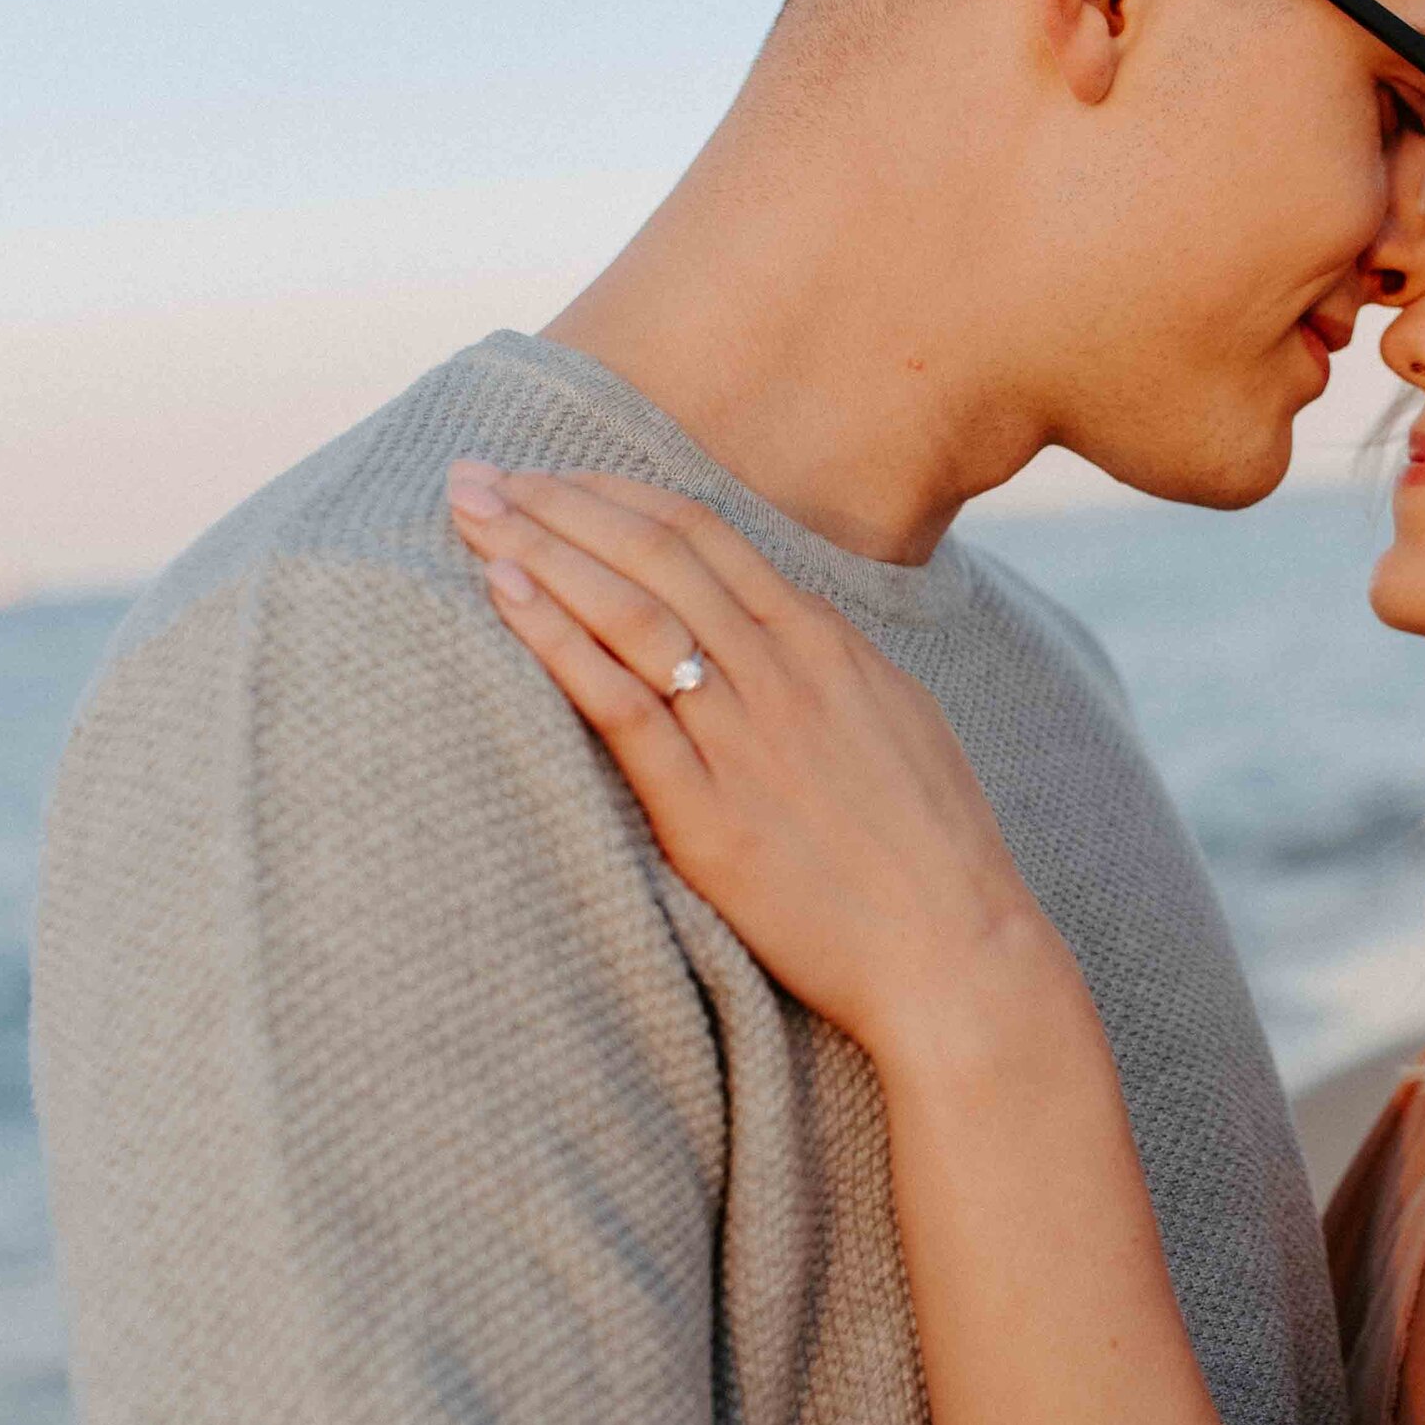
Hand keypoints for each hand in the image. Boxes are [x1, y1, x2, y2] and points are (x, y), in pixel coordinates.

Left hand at [446, 465, 1062, 1060]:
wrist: (957, 950)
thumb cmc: (932, 851)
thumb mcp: (895, 719)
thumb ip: (827, 666)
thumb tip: (774, 628)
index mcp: (826, 642)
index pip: (702, 534)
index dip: (614, 494)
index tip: (550, 477)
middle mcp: (782, 671)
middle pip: (650, 554)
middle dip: (553, 502)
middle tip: (474, 474)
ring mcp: (746, 738)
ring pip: (628, 611)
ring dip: (537, 549)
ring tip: (467, 512)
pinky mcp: (711, 814)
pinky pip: (622, 706)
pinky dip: (557, 640)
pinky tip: (502, 596)